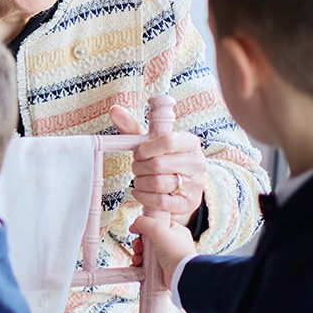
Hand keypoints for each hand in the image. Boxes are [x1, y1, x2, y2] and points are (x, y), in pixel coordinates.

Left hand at [109, 104, 205, 224]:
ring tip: (140, 179)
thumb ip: (132, 126)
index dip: (146, 148)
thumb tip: (114, 110)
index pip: (167, 140)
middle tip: (137, 167)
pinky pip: (160, 201)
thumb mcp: (151, 142)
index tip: (138, 153)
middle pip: (158, 164)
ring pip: (157, 184)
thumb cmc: (163, 159)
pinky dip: (144, 197)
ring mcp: (195, 184)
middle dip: (139, 167)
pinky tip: (141, 192)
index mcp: (190, 142)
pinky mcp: (189, 203)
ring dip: (140, 182)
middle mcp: (197, 162)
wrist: (182, 186)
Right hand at [129, 215, 194, 289]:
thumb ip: (145, 223)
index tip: (135, 230)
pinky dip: (139, 265)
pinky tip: (137, 266)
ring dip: (138, 255)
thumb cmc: (175, 251)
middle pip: (149, 239)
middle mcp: (172, 244)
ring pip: (146, 252)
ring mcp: (167, 257)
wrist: (181, 275)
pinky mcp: (162, 269)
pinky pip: (146, 265)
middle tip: (138, 247)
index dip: (145, 227)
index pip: (157, 225)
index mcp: (176, 231)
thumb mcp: (159, 230)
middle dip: (139, 243)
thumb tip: (136, 223)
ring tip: (137, 259)